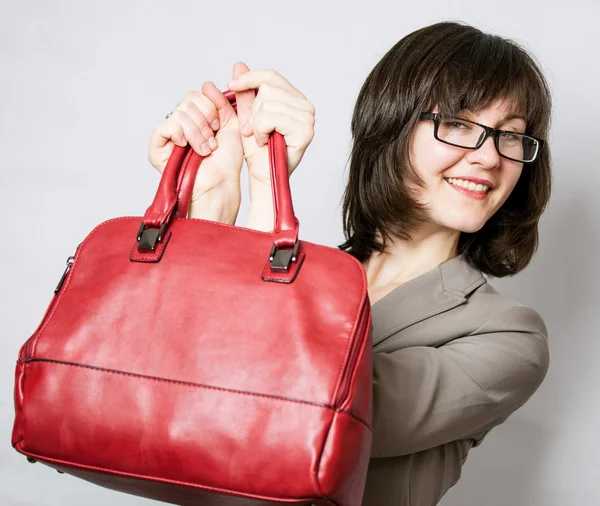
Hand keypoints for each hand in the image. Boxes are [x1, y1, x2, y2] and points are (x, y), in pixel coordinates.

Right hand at [147, 81, 251, 221]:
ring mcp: (167, 135)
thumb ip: (226, 100)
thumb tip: (216, 78)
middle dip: (206, 121)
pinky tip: (188, 147)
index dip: (212, 108)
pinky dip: (182, 134)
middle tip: (212, 141)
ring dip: (198, 132)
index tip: (219, 127)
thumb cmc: (227, 161)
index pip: (197, 94)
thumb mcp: (232, 124)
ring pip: (180, 112)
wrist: (221, 184)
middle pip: (188, 100)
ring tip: (205, 149)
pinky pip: (166, 125)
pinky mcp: (157, 148)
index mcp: (195, 116)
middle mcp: (179, 123)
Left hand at [227, 65, 315, 185]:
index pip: (271, 76)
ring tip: (259, 138)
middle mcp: (306, 106)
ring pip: (267, 103)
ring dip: (256, 123)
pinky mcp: (305, 130)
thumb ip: (246, 92)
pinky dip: (261, 130)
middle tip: (252, 130)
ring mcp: (308, 118)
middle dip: (253, 110)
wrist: (263, 176)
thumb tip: (239, 64)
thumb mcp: (247, 116)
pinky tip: (265, 142)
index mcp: (295, 99)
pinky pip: (271, 117)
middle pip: (268, 88)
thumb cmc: (258, 151)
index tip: (231, 86)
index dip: (249, 78)